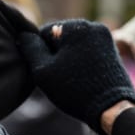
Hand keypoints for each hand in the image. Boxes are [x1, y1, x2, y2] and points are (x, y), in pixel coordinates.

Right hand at [18, 19, 134, 134]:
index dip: (40, 53)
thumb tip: (23, 35)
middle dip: (55, 54)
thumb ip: (30, 48)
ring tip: (71, 79)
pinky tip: (81, 78)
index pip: (45, 32)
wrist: (111, 107)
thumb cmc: (74, 89)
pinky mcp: (111, 49)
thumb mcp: (42, 70)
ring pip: (74, 44)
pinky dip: (80, 61)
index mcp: (75, 27)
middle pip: (61, 37)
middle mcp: (92, 26)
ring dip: (67, 58)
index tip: (46, 70)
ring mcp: (105, 37)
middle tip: (58, 76)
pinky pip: (87, 50)